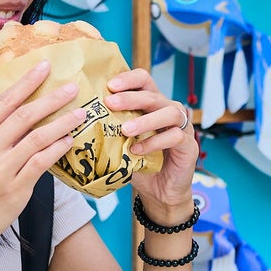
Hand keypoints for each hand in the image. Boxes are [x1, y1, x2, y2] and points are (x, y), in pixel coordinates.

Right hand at [0, 62, 84, 262]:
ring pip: (37, 137)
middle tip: (72, 86)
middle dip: (51, 98)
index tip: (44, 67)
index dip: (26, 82)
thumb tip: (19, 116)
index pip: (3, 101)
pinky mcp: (15, 190)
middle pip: (24, 115)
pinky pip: (41, 163)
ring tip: (80, 112)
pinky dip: (57, 148)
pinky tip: (69, 140)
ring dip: (62, 122)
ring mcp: (0, 170)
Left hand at [107, 68, 198, 219]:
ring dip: (145, 120)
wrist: (160, 192)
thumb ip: (111, 127)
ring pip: (170, 112)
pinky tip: (137, 150)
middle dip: (131, 97)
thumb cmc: (140, 163)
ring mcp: (182, 127)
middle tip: (111, 103)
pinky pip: (175, 137)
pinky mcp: (189, 146)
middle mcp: (170, 111)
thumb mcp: (122, 142)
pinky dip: (154, 142)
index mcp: (153, 104)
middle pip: (153, 95)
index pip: (144, 80)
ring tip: (125, 130)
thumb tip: (81, 117)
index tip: (110, 85)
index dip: (129, 79)